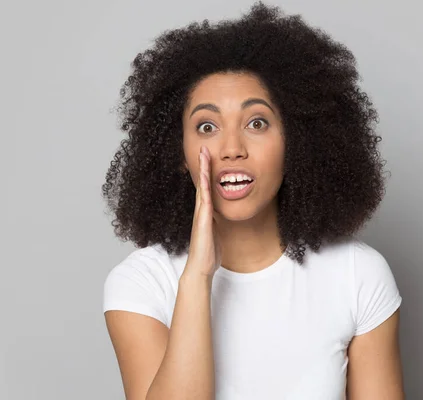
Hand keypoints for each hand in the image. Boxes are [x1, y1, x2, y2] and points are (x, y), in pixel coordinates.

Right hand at [184, 146, 221, 277]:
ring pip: (201, 188)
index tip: (209, 158)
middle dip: (203, 166)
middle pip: (202, 183)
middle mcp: (201, 211)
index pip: (206, 188)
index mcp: (205, 213)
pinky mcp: (203, 222)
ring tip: (203, 155)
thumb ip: (217, 224)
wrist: (201, 268)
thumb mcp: (216, 233)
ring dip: (202, 171)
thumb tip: (221, 219)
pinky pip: (204, 201)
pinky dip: (203, 188)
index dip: (207, 173)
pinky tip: (205, 177)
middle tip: (204, 149)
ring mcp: (200, 215)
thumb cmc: (208, 253)